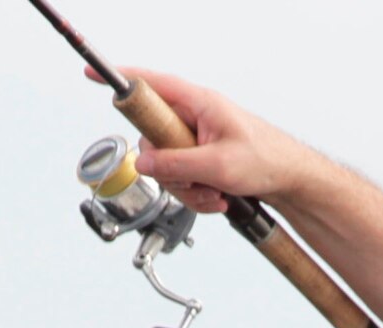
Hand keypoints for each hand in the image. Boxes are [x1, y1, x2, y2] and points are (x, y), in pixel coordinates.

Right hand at [85, 67, 323, 212]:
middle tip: (194, 180)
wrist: (292, 179)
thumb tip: (141, 163)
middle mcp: (194, 117)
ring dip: (187, 189)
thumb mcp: (217, 166)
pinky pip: (182, 179)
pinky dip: (198, 195)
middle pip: (151, 140)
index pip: (150, 83)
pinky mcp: (201, 159)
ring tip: (215, 193)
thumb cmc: (267, 160)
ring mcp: (196, 139)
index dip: (120, 79)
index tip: (90, 73)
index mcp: (198, 102)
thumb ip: (175, 164)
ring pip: (166, 166)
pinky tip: (219, 198)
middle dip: (169, 171)